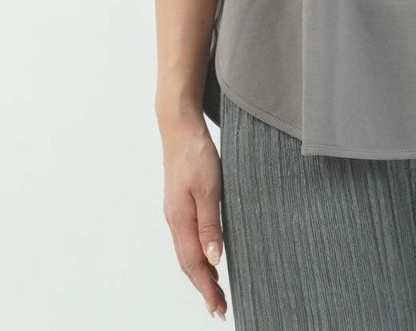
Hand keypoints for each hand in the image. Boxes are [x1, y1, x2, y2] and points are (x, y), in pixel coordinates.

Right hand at [161, 114, 227, 318]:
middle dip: (203, 287)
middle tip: (219, 308)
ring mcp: (176, 212)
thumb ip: (211, 223)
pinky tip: (207, 256)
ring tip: (215, 290)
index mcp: (180, 220)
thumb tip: (213, 259)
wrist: (180, 127)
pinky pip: (187, 238)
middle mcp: (175, 220)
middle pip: (188, 263)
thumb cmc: (196, 154)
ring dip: (200, 273)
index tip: (219, 308)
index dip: (206, 288)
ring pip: (186, 252)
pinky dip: (197, 255)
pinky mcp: (180, 203)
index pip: (193, 264)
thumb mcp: (209, 187)